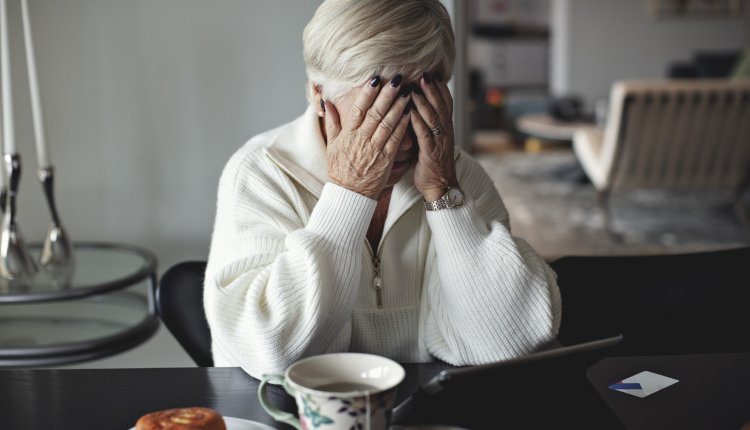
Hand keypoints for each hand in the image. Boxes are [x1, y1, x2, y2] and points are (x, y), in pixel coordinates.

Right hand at [323, 77, 411, 199]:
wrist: (349, 194)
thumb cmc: (340, 169)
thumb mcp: (331, 145)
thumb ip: (332, 122)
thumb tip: (326, 102)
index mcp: (348, 134)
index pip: (357, 109)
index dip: (366, 94)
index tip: (375, 79)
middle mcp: (360, 139)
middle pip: (375, 113)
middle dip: (386, 95)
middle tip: (396, 79)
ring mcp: (373, 149)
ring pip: (387, 124)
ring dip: (398, 107)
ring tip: (407, 92)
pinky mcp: (385, 159)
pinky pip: (395, 140)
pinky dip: (402, 126)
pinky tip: (410, 114)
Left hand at [410, 73, 457, 201]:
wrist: (440, 187)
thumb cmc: (432, 166)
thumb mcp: (431, 143)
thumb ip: (426, 128)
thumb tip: (415, 112)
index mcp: (446, 130)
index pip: (446, 104)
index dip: (441, 89)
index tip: (434, 74)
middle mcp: (445, 133)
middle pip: (441, 106)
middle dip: (433, 89)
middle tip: (425, 74)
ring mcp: (439, 142)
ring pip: (433, 117)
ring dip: (424, 101)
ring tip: (416, 86)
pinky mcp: (430, 152)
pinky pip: (424, 133)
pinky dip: (417, 121)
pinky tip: (409, 110)